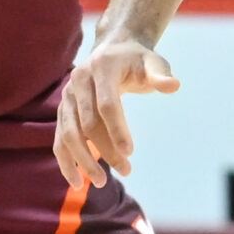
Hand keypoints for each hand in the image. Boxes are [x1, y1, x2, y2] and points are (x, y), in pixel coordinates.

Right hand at [54, 36, 180, 185]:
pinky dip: (66, 161)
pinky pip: (59, 140)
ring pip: (69, 135)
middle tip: (127, 170)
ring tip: (101, 183)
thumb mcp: (153, 62)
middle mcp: (78, 82)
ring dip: (83, 161)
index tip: (130, 153)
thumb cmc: (137, 60)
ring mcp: (67, 97)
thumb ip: (160, 75)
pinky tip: (78, 182)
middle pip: (87, 124)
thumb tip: (174, 86)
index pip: (107, 104)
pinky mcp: (62, 111)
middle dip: (105, 150)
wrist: (112, 50)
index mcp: (101, 69)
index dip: (117, 129)